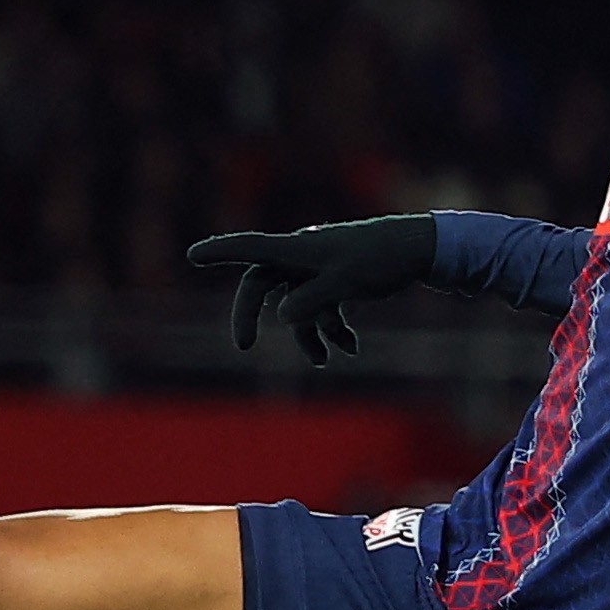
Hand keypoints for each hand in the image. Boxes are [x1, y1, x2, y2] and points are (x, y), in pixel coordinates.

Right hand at [183, 215, 436, 366]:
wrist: (417, 250)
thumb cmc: (379, 259)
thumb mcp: (345, 282)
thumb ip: (311, 301)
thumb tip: (281, 316)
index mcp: (298, 248)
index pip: (251, 250)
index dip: (221, 252)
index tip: (192, 254)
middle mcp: (301, 257)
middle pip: (264, 287)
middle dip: (254, 316)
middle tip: (244, 345)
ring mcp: (318, 270)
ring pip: (297, 307)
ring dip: (309, 336)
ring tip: (325, 361)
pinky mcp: (336, 280)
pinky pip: (321, 309)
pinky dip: (333, 330)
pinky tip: (351, 348)